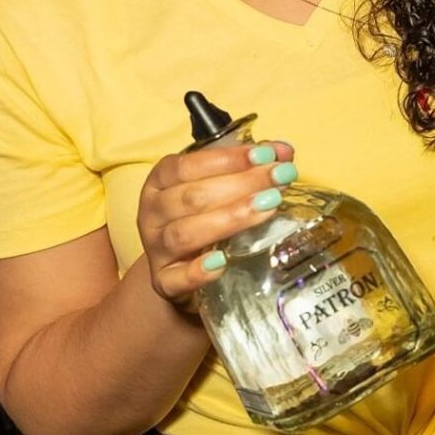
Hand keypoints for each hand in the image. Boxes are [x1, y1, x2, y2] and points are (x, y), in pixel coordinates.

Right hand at [138, 140, 296, 307]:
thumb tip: (283, 152)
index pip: (187, 165)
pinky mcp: (164, 282)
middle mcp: (152, 214)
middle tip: (279, 178)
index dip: (227, 159)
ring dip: (229, 219)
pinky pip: (178, 278)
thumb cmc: (199, 218)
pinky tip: (223, 261)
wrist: (177, 271)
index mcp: (160, 183)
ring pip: (185, 233)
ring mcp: (156, 250)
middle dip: (241, 184)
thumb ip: (246, 168)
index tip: (265, 155)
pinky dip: (199, 271)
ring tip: (268, 207)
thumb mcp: (216, 188)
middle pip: (192, 197)